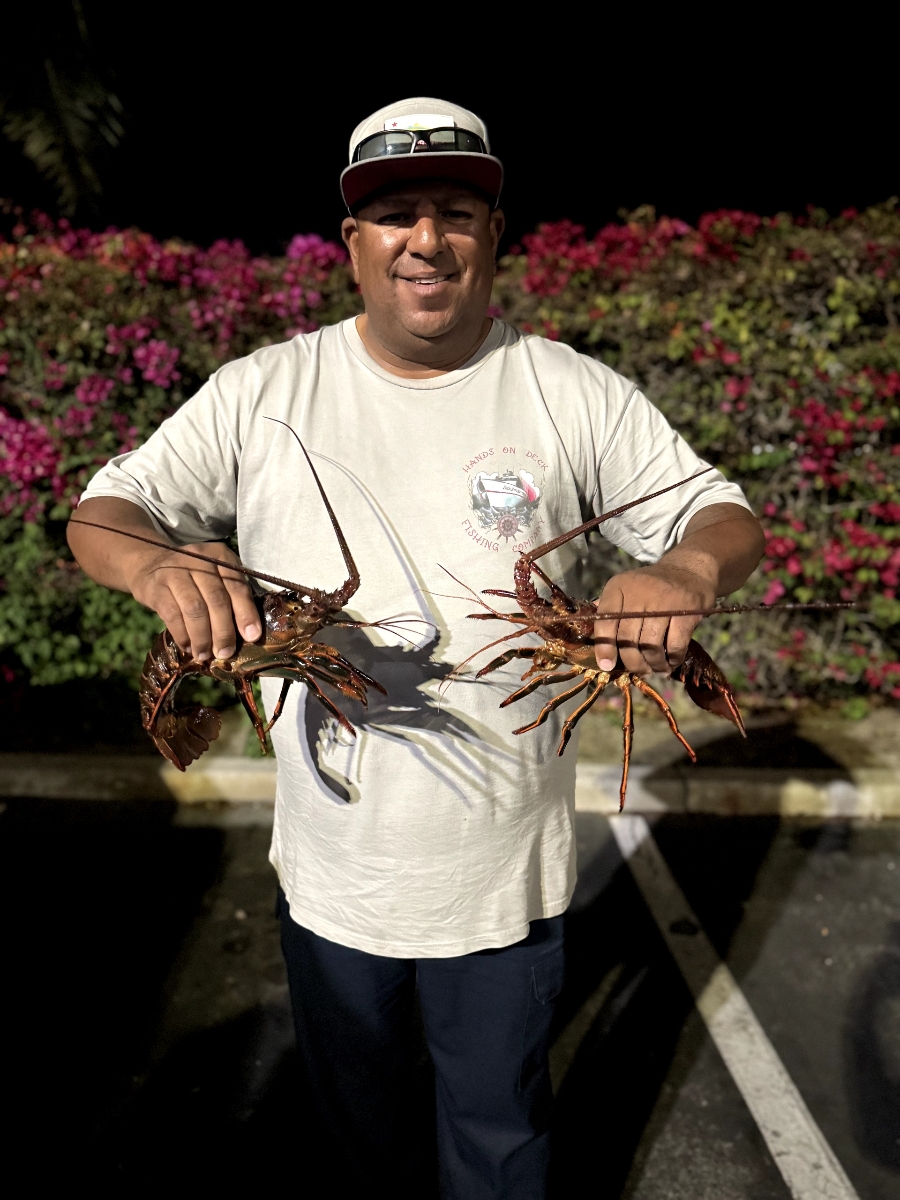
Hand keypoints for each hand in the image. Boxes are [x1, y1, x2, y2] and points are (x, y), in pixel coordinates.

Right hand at [122, 540, 261, 661]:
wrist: (149, 566)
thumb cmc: (193, 577)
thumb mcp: (216, 577)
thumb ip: (232, 597)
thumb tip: (249, 634)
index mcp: (220, 556)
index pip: (237, 586)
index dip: (246, 613)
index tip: (252, 637)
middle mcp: (198, 559)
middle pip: (216, 599)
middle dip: (223, 631)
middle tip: (225, 653)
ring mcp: (175, 571)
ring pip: (195, 609)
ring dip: (202, 637)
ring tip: (205, 655)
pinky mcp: (156, 587)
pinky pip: (173, 616)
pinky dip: (183, 635)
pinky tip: (189, 647)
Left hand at [592, 564, 716, 675]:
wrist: (690, 570)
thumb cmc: (653, 586)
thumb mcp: (627, 587)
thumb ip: (610, 608)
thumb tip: (589, 633)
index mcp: (619, 587)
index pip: (605, 622)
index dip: (604, 647)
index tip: (606, 665)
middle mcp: (639, 592)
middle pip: (628, 638)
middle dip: (632, 661)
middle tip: (638, 670)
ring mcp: (664, 602)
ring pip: (650, 645)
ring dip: (653, 663)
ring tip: (655, 668)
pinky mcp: (686, 612)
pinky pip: (675, 645)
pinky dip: (672, 659)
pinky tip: (671, 662)